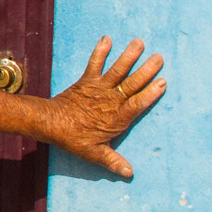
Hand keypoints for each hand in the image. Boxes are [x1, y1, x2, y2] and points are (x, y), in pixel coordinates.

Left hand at [49, 36, 165, 177]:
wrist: (49, 123)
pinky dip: (100, 51)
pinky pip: (94, 63)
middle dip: (146, 70)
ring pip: (117, 70)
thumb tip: (130, 173)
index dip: (150, 93)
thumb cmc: (73, 138)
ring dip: (128, 56)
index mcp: (117, 117)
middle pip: (132, 83)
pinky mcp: (86, 81)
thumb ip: (113, 161)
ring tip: (139, 43)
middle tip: (159, 57)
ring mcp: (98, 88)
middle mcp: (110, 100)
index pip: (138, 103)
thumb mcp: (95, 153)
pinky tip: (107, 38)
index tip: (162, 82)